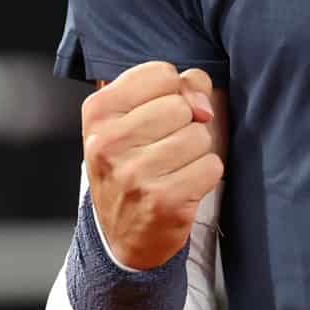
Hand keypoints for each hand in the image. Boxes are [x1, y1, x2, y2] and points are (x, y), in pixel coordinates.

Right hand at [81, 62, 223, 270]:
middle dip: (184, 124)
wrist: (121, 236)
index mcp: (98, 112)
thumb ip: (177, 89)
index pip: (161, 73)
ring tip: (171, 168)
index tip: (156, 115)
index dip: (172, 92)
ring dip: (195, 152)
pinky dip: (205, 175)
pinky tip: (182, 186)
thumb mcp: (136, 118)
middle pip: (182, 105)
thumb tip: (204, 105)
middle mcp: (109, 142)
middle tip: (162, 148)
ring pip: (199, 135)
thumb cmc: (132, 165)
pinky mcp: (163, 200)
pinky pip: (212, 166)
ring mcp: (134, 173)